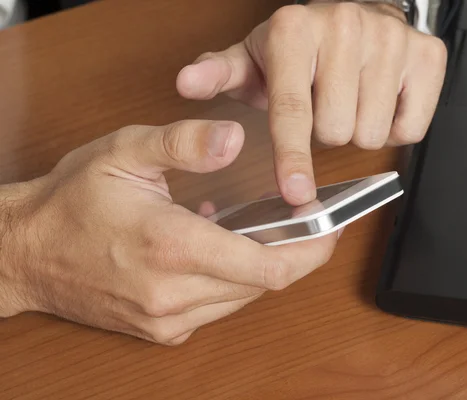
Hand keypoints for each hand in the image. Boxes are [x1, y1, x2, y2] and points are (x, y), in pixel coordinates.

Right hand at [0, 120, 337, 344]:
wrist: (24, 255)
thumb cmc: (70, 203)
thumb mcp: (125, 153)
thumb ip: (185, 143)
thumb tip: (236, 140)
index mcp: (171, 246)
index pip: (268, 265)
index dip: (311, 249)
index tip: (330, 227)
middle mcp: (174, 294)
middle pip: (265, 284)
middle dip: (296, 254)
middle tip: (307, 223)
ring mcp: (169, 319)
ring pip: (245, 297)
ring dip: (265, 265)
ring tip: (262, 230)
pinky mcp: (164, 330)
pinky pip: (220, 306)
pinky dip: (234, 280)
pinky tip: (221, 250)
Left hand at [176, 1, 446, 205]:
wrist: (352, 16)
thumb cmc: (298, 49)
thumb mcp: (252, 60)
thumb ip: (219, 74)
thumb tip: (186, 84)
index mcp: (294, 29)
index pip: (292, 110)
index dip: (292, 158)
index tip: (296, 194)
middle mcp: (346, 26)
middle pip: (336, 132)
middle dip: (327, 133)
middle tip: (323, 106)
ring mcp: (392, 39)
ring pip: (372, 134)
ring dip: (358, 130)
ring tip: (350, 100)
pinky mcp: (429, 56)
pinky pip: (410, 128)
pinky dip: (394, 127)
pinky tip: (380, 101)